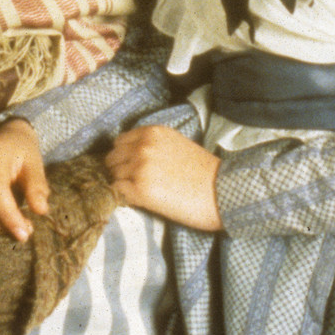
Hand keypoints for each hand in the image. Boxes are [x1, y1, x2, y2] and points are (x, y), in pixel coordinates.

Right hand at [0, 118, 48, 241]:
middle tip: (27, 231)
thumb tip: (41, 211)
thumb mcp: (34, 162)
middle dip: (4, 224)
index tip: (24, 234)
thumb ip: (37, 186)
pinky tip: (5, 217)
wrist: (2, 135)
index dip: (8, 215)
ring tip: (20, 224)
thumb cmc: (21, 150)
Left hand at [106, 125, 222, 231]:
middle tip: (134, 182)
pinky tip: (140, 201)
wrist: (221, 192)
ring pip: (113, 176)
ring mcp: (139, 168)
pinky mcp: (140, 191)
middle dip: (119, 170)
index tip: (130, 166)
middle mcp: (143, 147)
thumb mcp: (175, 144)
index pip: (119, 142)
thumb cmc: (203, 171)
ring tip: (140, 193)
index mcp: (152, 133)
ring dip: (122, 185)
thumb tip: (130, 155)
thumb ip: (152, 144)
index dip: (124, 156)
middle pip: (112, 158)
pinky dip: (124, 197)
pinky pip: (117, 192)